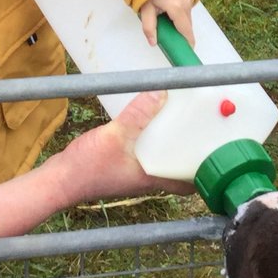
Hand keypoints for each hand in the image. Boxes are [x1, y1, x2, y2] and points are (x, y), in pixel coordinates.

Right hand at [51, 91, 194, 203]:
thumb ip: (137, 115)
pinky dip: (149, 140)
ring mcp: (131, 173)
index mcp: (151, 178)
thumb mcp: (115, 136)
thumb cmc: (86, 168)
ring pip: (159, 159)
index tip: (219, 156)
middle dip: (189, 152)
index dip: (205, 174)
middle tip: (201, 131)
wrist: (58, 181)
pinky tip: (144, 123)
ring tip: (177, 122)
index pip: (188, 184)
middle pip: (176, 168)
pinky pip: (142, 152)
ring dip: (168, 144)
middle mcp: (145, 179)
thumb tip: (161, 93)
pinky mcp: (118, 165)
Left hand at [138, 0, 196, 45]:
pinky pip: (187, 12)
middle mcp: (186, 4)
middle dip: (180, 35)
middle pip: (187, 27)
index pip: (185, 31)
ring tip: (166, 23)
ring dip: (179, 25)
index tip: (186, 52)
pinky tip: (169, 15)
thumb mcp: (145, 8)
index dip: (187, 44)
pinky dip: (180, 17)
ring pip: (187, 19)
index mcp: (176, 7)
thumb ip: (149, 27)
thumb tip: (153, 43)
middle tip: (170, 40)